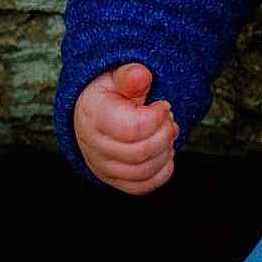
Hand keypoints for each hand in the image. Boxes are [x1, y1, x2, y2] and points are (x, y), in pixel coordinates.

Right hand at [73, 63, 177, 194]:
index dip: (158, 117)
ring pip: (144, 171)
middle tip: (168, 119)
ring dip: (165, 151)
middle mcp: (93, 146)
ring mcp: (102, 166)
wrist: (94, 112)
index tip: (163, 105)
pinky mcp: (113, 179)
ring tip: (165, 132)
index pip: (134, 128)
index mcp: (93, 117)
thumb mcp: (117, 76)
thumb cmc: (109, 93)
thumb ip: (130, 76)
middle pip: (141, 153)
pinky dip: (162, 171)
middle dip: (165, 134)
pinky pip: (142, 186)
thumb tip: (140, 75)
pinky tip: (163, 151)